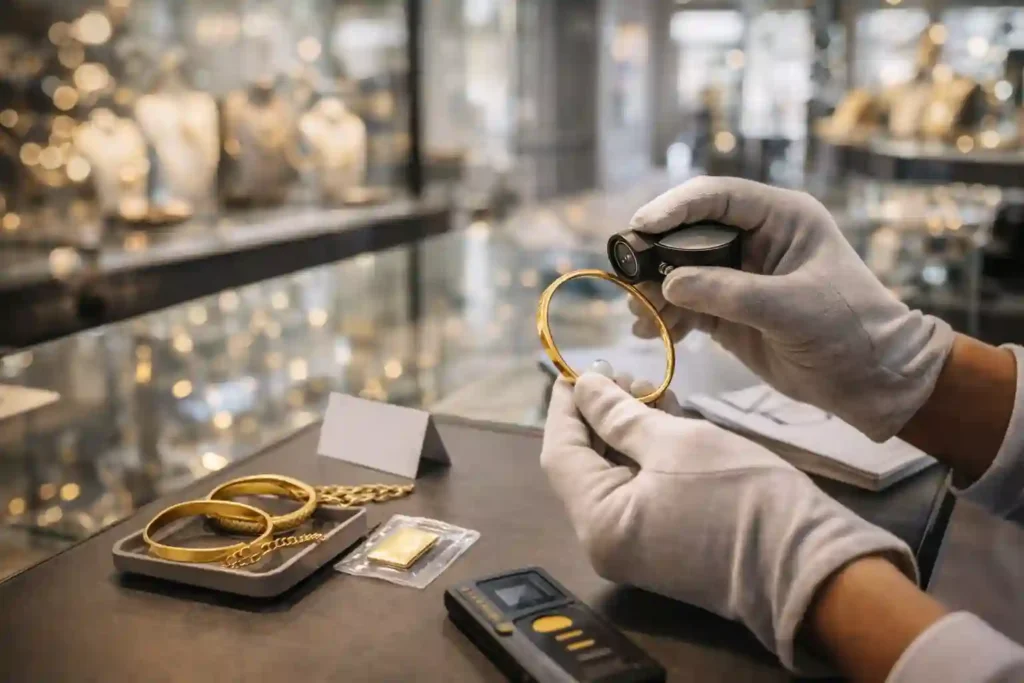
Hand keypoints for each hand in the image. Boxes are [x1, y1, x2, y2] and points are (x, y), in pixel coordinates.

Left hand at [541, 372, 916, 670]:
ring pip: (614, 476)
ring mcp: (636, 548)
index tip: (575, 369)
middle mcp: (606, 542)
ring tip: (647, 386)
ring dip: (624, 431)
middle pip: (584, 466)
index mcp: (598, 523)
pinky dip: (645, 454)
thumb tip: (583, 387)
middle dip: (598, 416)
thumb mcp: (674, 441)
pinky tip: (663, 415)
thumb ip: (619, 414)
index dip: (565, 408)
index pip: (559, 454)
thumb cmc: (739, 494)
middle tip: (621, 373)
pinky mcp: (665, 544)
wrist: (809, 562)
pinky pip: (640, 491)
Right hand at [628, 176, 954, 440]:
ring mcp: (739, 276)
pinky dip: (664, 317)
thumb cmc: (849, 330)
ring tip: (639, 316)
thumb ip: (729, 294)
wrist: (872, 381)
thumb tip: (668, 287)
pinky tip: (650, 331)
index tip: (641, 225)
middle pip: (688, 233)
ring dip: (654, 291)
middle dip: (655, 256)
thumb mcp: (792, 307)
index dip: (675, 207)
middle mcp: (755, 240)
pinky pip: (685, 305)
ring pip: (680, 271)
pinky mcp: (728, 311)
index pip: (717, 197)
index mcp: (781, 218)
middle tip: (629, 278)